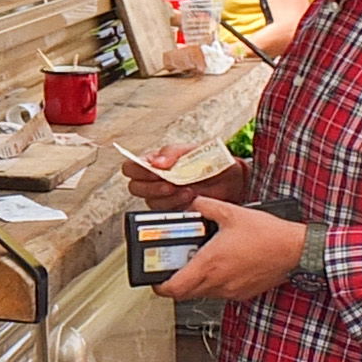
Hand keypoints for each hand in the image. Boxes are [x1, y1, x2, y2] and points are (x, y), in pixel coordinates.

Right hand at [120, 142, 247, 212]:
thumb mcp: (192, 149)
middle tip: (170, 184)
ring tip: (187, 190)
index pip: (130, 167)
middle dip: (152, 187)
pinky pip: (166, 212)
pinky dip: (178, 205)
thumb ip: (172, 153)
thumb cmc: (209, 160)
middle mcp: (154, 180)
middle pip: (135, 187)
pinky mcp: (174, 209)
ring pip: (150, 202)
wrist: (231, 178)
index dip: (137, 170)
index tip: (154, 170)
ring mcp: (162, 196)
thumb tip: (156, 162)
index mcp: (154, 162)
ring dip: (168, 197)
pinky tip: (192, 197)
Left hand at [156, 197, 304, 301]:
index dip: (159, 286)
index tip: (155, 277)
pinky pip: (221, 292)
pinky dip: (215, 283)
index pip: (174, 288)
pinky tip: (222, 265)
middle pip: (185, 293)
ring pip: (203, 293)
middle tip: (175, 267)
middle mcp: (218, 281)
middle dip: (176, 282)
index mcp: (210, 264)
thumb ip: (205, 206)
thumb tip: (193, 203)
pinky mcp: (243, 293)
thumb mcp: (231, 212)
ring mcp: (231, 290)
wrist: (295, 250)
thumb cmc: (267, 234)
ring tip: (200, 262)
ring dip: (196, 282)